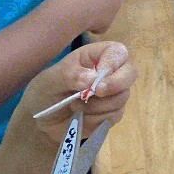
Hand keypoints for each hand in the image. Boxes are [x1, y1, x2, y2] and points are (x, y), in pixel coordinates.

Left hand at [17, 41, 135, 140]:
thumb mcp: (50, 80)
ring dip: (98, 106)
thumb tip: (94, 79)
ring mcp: (113, 94)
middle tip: (97, 93)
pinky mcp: (112, 113)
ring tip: (75, 106)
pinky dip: (96, 119)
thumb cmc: (45, 92)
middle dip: (116, 84)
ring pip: (122, 98)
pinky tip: (81, 117)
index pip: (117, 52)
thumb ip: (70, 75)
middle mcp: (109, 73)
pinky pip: (114, 116)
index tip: (100, 74)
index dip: (113, 62)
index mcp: (95, 56)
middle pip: (130, 73)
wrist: (43, 121)